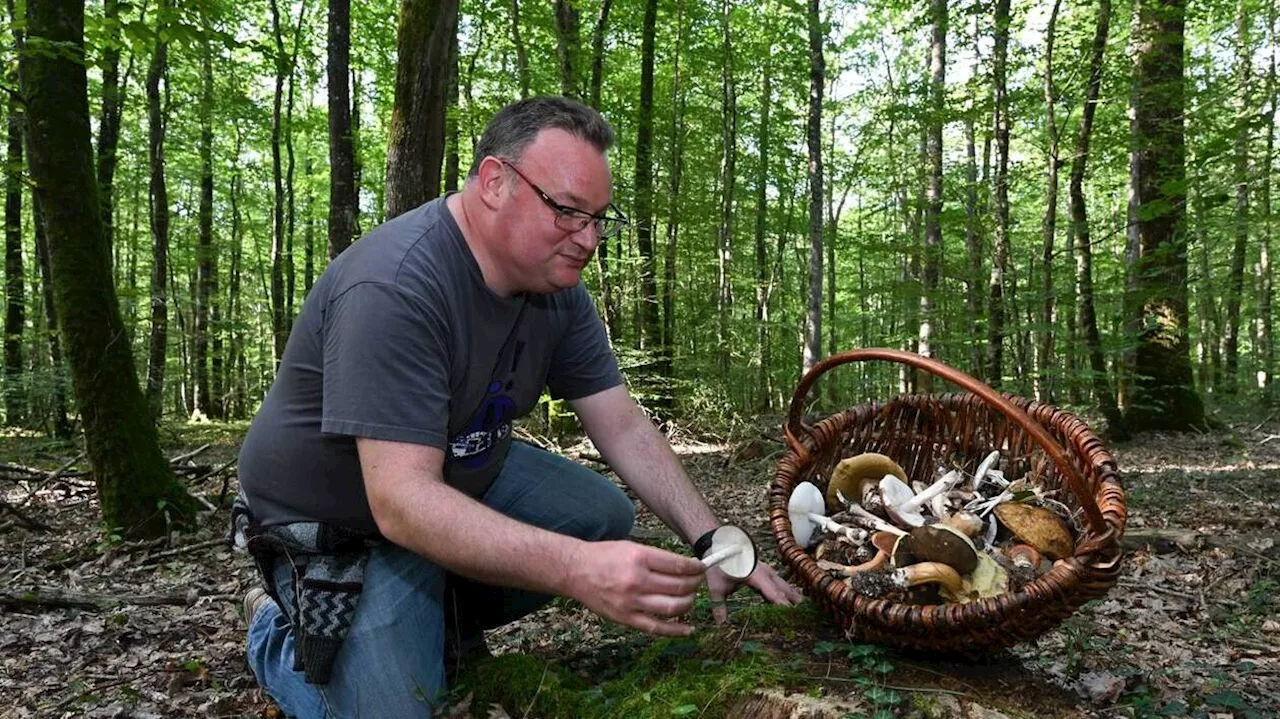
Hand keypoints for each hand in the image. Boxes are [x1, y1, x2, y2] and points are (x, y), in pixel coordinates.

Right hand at [566, 540, 706, 636]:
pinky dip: (676, 630)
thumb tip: (684, 567)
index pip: (678, 565)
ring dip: (688, 603)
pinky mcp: (625, 618)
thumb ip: (656, 558)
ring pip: (672, 608)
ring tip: (691, 598)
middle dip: (695, 584)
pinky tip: (688, 629)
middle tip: (698, 581)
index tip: (701, 568)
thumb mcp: (631, 547)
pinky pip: (656, 627)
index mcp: (639, 558)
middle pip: (679, 586)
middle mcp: (636, 580)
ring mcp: (631, 601)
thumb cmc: (604, 556)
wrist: (575, 571)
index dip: (695, 568)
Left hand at [705, 561, 804, 623]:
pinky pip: (781, 585)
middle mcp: (766, 573)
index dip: (783, 603)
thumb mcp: (716, 586)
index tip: (792, 616)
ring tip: (807, 615)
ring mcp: (769, 573)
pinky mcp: (768, 575)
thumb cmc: (718, 566)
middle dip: (795, 604)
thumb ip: (719, 607)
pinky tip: (796, 606)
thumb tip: (722, 626)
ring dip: (795, 599)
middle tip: (806, 619)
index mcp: (754, 573)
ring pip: (786, 587)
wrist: (720, 547)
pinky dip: (789, 595)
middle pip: (784, 589)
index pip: (772, 591)